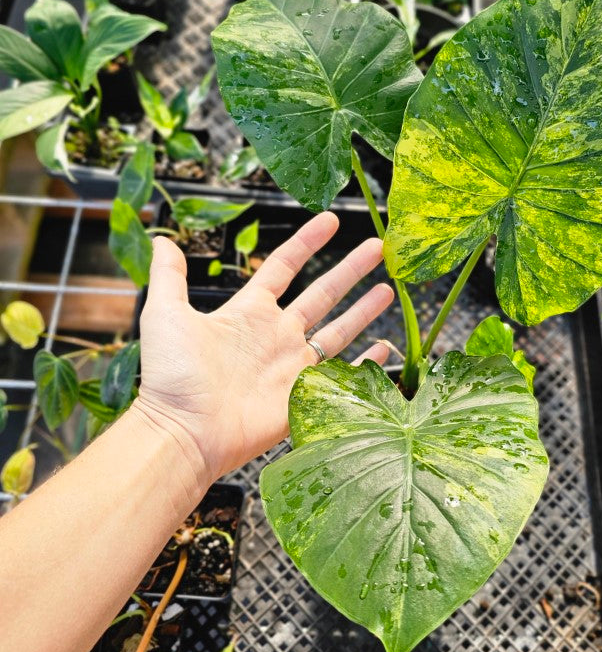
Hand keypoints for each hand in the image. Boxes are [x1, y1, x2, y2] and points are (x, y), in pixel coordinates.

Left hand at [132, 212, 392, 484]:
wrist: (186, 430)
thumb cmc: (173, 375)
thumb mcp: (166, 314)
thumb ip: (169, 275)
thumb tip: (161, 238)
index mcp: (249, 313)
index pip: (285, 267)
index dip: (307, 242)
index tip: (329, 220)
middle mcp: (277, 335)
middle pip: (323, 293)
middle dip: (350, 269)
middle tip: (378, 246)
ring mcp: (294, 365)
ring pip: (339, 329)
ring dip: (364, 309)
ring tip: (390, 288)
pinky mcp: (305, 394)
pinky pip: (344, 373)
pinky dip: (367, 363)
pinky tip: (386, 348)